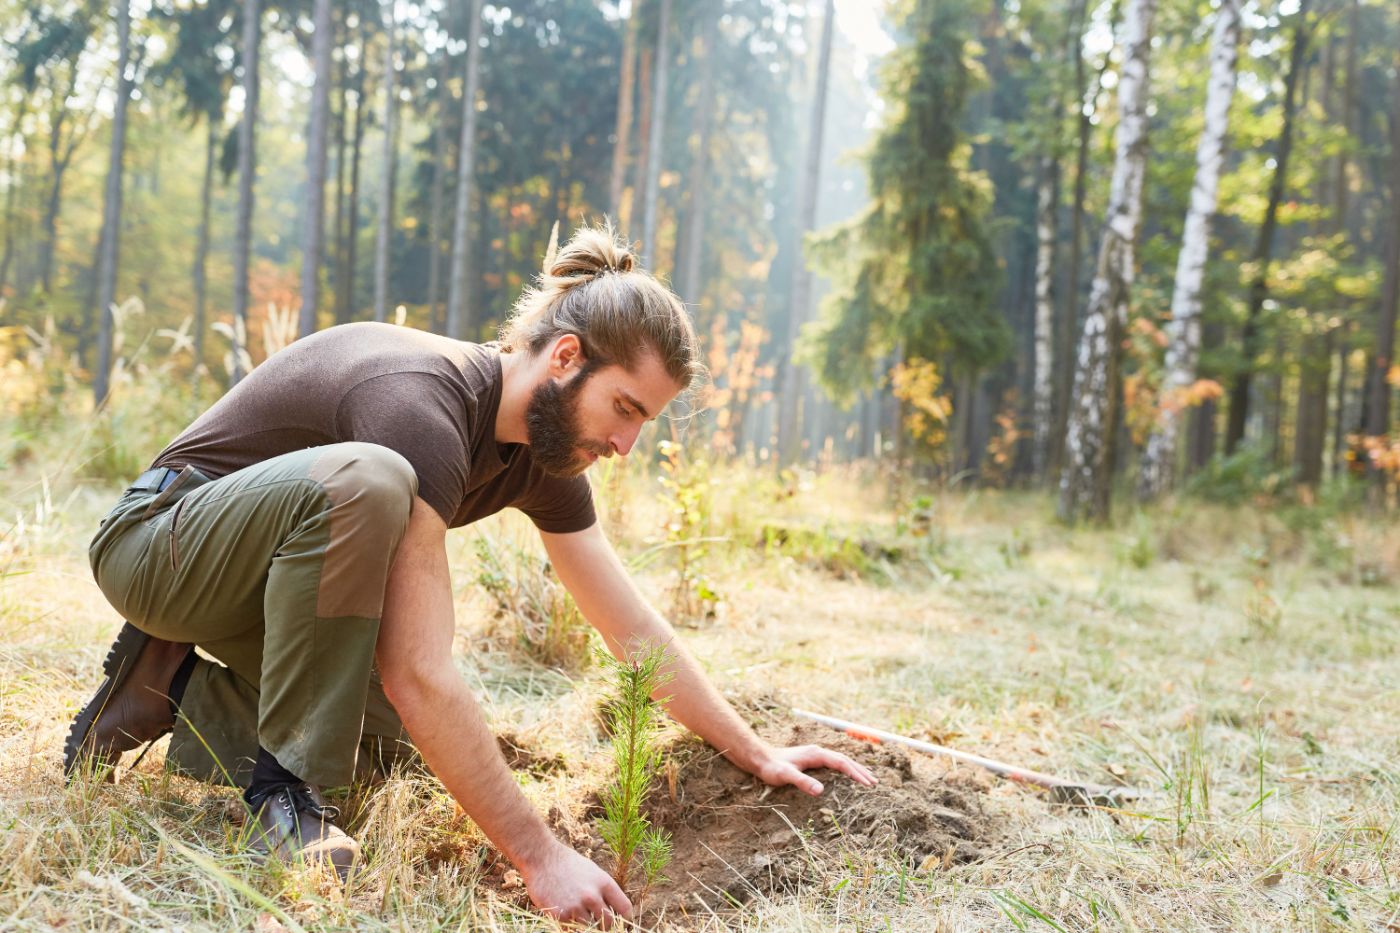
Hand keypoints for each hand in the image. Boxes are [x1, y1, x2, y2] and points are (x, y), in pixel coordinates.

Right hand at [519, 841, 631, 927]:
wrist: (541, 858)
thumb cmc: (567, 863)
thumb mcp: (592, 871)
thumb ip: (603, 890)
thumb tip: (613, 910)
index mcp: (604, 883)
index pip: (625, 908)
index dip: (626, 919)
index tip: (623, 924)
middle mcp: (592, 896)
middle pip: (609, 923)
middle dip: (605, 925)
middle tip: (599, 924)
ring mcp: (576, 907)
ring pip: (589, 927)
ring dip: (584, 923)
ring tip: (576, 911)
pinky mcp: (560, 915)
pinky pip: (570, 929)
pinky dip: (569, 924)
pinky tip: (563, 911)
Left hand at [751, 743, 879, 795]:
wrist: (760, 758)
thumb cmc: (772, 768)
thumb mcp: (786, 776)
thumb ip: (802, 782)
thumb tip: (820, 791)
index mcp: (816, 754)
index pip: (842, 763)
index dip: (856, 773)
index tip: (868, 784)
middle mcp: (818, 752)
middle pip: (845, 760)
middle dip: (861, 771)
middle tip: (875, 783)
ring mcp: (816, 755)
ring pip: (841, 761)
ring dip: (855, 769)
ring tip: (868, 779)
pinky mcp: (812, 760)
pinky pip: (834, 764)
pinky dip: (845, 769)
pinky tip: (848, 776)